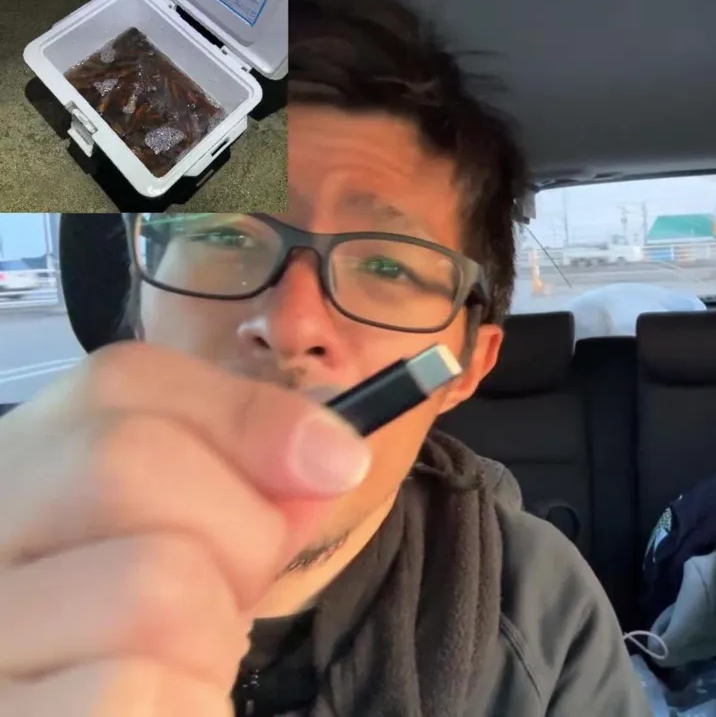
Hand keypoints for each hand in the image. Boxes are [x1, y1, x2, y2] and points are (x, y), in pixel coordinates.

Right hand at [0, 341, 369, 715]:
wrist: (78, 715)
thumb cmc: (127, 653)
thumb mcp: (190, 551)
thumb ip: (250, 492)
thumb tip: (329, 457)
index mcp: (10, 475)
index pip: (120, 384)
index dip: (250, 419)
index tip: (332, 466)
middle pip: (130, 460)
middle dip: (237, 540)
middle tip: (221, 607)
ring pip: (154, 587)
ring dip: (210, 645)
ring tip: (175, 675)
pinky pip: (131, 694)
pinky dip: (187, 709)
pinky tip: (160, 714)